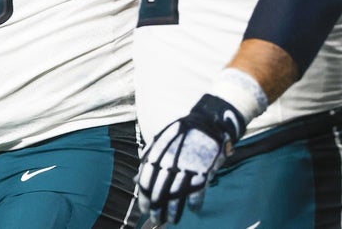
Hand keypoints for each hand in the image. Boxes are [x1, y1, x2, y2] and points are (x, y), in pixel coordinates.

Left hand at [137, 94, 245, 223]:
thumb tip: (134, 181)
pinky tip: (193, 209)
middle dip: (157, 209)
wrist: (207, 122)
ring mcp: (187, 166)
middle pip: (160, 191)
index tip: (145, 210)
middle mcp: (170, 161)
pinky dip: (195, 203)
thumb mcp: (160, 143)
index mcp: (156, 154)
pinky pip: (197, 191)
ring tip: (173, 221)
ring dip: (174, 211)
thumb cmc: (180, 136)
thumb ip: (146, 161)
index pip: (146, 181)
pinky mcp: (204, 169)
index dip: (144, 198)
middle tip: (156, 220)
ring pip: (177, 195)